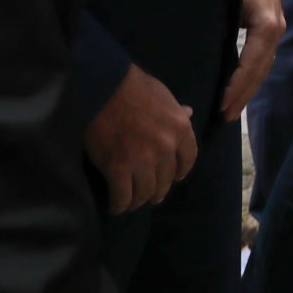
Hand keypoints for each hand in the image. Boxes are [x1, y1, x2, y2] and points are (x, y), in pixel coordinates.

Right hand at [83, 64, 196, 214]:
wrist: (103, 87)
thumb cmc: (134, 87)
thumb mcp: (164, 95)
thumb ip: (177, 111)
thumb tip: (189, 113)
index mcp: (181, 128)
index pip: (188, 161)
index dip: (179, 173)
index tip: (172, 178)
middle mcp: (166, 148)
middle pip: (165, 181)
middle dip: (157, 190)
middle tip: (148, 194)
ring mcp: (142, 160)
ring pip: (145, 193)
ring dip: (138, 200)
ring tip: (131, 202)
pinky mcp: (117, 168)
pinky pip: (122, 197)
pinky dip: (119, 205)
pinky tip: (116, 205)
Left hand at [219, 0, 284, 121]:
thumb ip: (216, 26)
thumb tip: (198, 54)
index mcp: (267, 24)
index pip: (252, 63)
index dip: (237, 86)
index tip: (221, 105)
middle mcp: (276, 30)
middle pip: (260, 71)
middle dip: (242, 95)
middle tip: (223, 116)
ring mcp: (276, 31)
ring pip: (262, 68)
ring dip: (247, 90)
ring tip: (229, 110)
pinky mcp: (271, 30)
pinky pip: (261, 60)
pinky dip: (250, 77)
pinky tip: (237, 90)